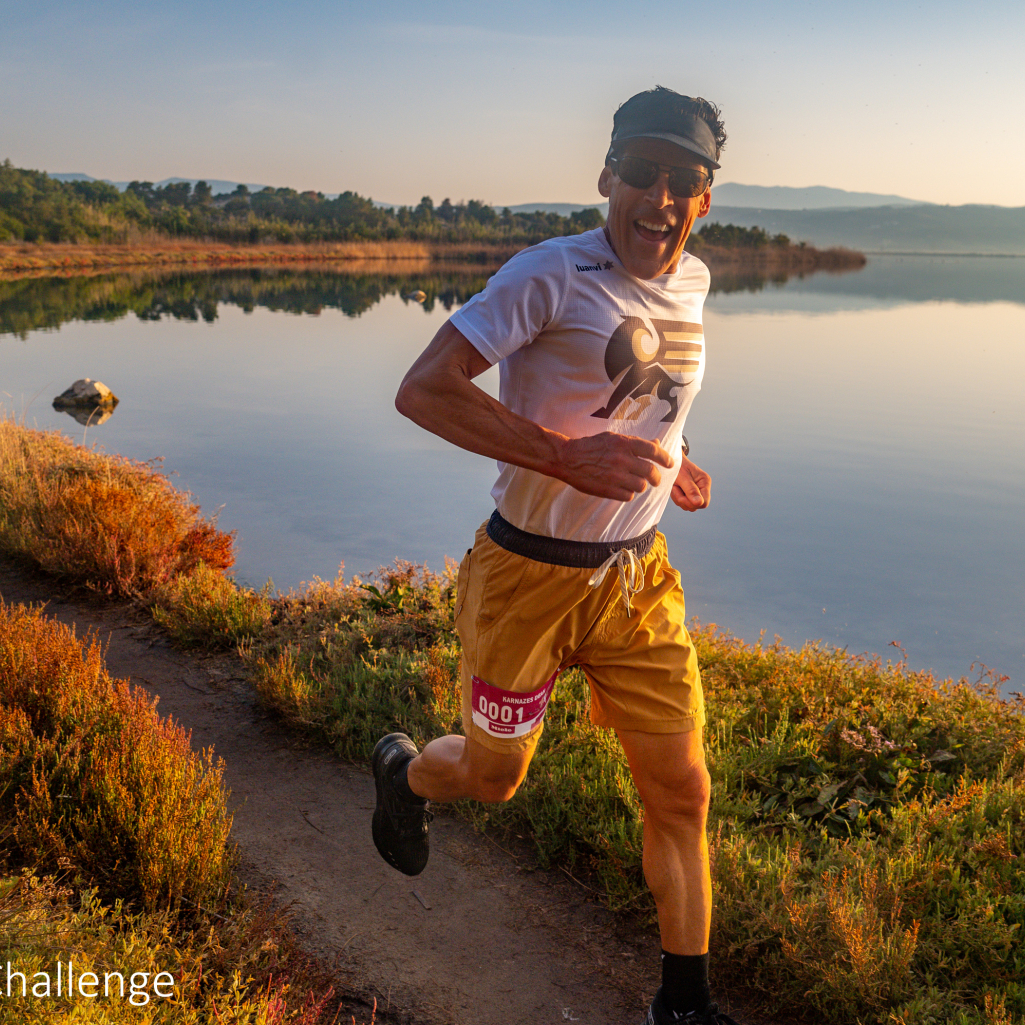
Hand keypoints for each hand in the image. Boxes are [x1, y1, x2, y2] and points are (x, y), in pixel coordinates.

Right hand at [555, 433, 672, 500]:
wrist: (568, 458)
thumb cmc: (591, 446)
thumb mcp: (614, 438)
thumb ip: (635, 443)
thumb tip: (657, 444)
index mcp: (624, 443)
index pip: (653, 451)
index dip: (665, 458)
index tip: (670, 463)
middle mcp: (622, 459)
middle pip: (651, 472)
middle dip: (656, 478)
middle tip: (655, 480)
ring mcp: (615, 476)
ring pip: (641, 486)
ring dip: (640, 486)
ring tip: (634, 483)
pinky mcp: (608, 490)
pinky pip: (629, 496)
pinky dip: (628, 494)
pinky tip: (622, 489)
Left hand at [670, 454, 710, 510]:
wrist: (671, 460)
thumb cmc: (677, 466)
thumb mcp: (682, 477)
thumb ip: (691, 490)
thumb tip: (699, 503)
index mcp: (705, 482)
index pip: (704, 503)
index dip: (692, 503)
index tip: (681, 496)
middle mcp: (702, 488)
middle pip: (695, 506)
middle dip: (683, 500)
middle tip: (675, 488)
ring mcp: (696, 492)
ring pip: (688, 506)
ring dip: (678, 499)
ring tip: (674, 486)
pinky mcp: (688, 494)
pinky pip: (683, 504)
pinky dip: (676, 498)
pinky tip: (674, 488)